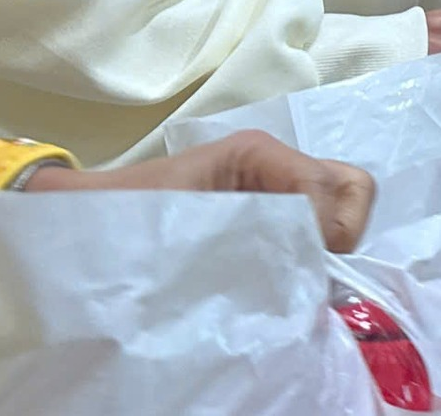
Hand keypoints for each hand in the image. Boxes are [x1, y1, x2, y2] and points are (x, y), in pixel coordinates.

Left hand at [26, 130, 376, 252]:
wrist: (88, 218)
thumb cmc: (122, 213)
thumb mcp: (165, 225)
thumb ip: (226, 237)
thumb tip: (287, 263)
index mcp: (255, 154)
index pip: (328, 187)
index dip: (321, 233)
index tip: (295, 272)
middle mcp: (280, 166)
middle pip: (352, 189)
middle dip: (340, 234)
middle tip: (304, 277)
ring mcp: (286, 190)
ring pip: (346, 209)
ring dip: (332, 249)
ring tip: (295, 285)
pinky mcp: (284, 216)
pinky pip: (328, 229)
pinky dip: (321, 258)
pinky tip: (289, 286)